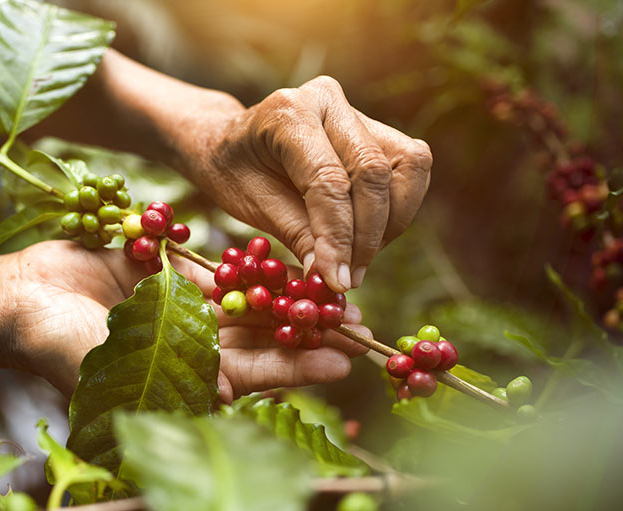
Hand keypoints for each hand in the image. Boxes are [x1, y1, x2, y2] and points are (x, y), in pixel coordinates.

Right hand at [3, 241, 370, 402]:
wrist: (16, 299)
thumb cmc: (53, 345)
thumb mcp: (111, 368)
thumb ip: (168, 378)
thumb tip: (229, 396)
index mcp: (180, 381)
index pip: (251, 377)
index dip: (296, 369)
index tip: (343, 360)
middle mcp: (186, 350)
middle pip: (259, 341)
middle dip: (305, 333)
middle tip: (359, 323)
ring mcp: (177, 312)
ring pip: (244, 304)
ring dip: (286, 298)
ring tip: (334, 288)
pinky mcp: (165, 277)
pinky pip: (215, 271)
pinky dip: (248, 267)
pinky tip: (286, 258)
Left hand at [191, 75, 432, 291]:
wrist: (229, 144)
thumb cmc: (234, 173)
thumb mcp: (251, 206)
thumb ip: (296, 235)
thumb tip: (334, 278)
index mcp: (289, 112)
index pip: (328, 180)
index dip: (338, 236)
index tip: (337, 281)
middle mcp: (328, 101)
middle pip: (373, 172)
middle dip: (367, 236)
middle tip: (348, 278)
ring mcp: (357, 110)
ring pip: (407, 167)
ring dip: (390, 224)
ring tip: (357, 260)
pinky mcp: (378, 128)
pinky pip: (408, 169)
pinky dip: (396, 211)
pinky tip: (365, 238)